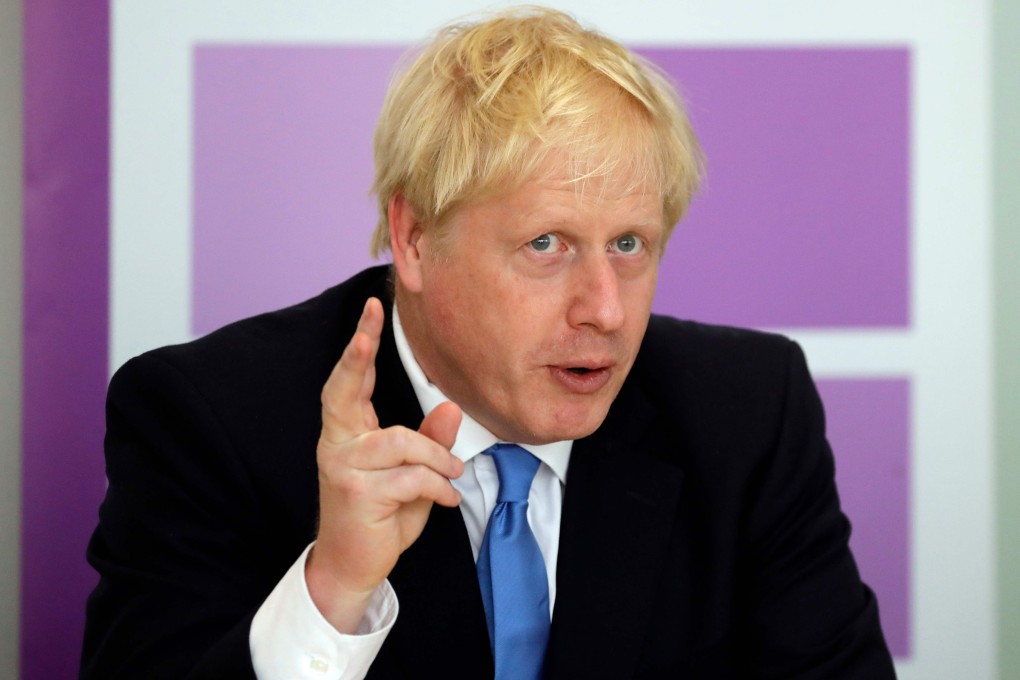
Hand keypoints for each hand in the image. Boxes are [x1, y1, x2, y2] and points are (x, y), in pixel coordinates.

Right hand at [306, 297, 463, 631]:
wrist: (353, 566)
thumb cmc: (381, 515)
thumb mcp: (412, 473)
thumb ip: (430, 441)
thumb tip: (452, 408)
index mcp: (346, 432)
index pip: (349, 381)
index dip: (359, 344)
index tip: (370, 309)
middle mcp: (336, 443)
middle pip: (344, 388)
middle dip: (358, 352)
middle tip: (369, 319)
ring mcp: (343, 467)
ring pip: (403, 442)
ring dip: (437, 459)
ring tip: (453, 476)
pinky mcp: (357, 493)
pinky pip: (412, 477)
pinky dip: (438, 486)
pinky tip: (448, 499)